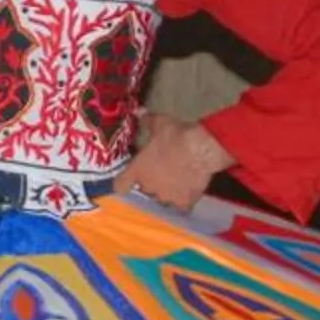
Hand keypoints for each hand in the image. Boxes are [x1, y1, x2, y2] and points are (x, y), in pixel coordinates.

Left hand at [119, 108, 235, 211]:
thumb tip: (138, 112)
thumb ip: (147, 120)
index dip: (122, 183)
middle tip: (160, 173)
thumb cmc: (175, 135)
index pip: (120, 185)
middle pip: (144, 191)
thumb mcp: (160, 123)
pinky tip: (188, 196)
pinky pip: (180, 207)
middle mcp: (148, 187)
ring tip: (175, 184)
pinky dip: (183, 203)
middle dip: (150, 184)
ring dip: (166, 194)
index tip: (126, 181)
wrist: (200, 150)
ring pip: (162, 200)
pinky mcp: (183, 202)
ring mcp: (166, 197)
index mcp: (138, 170)